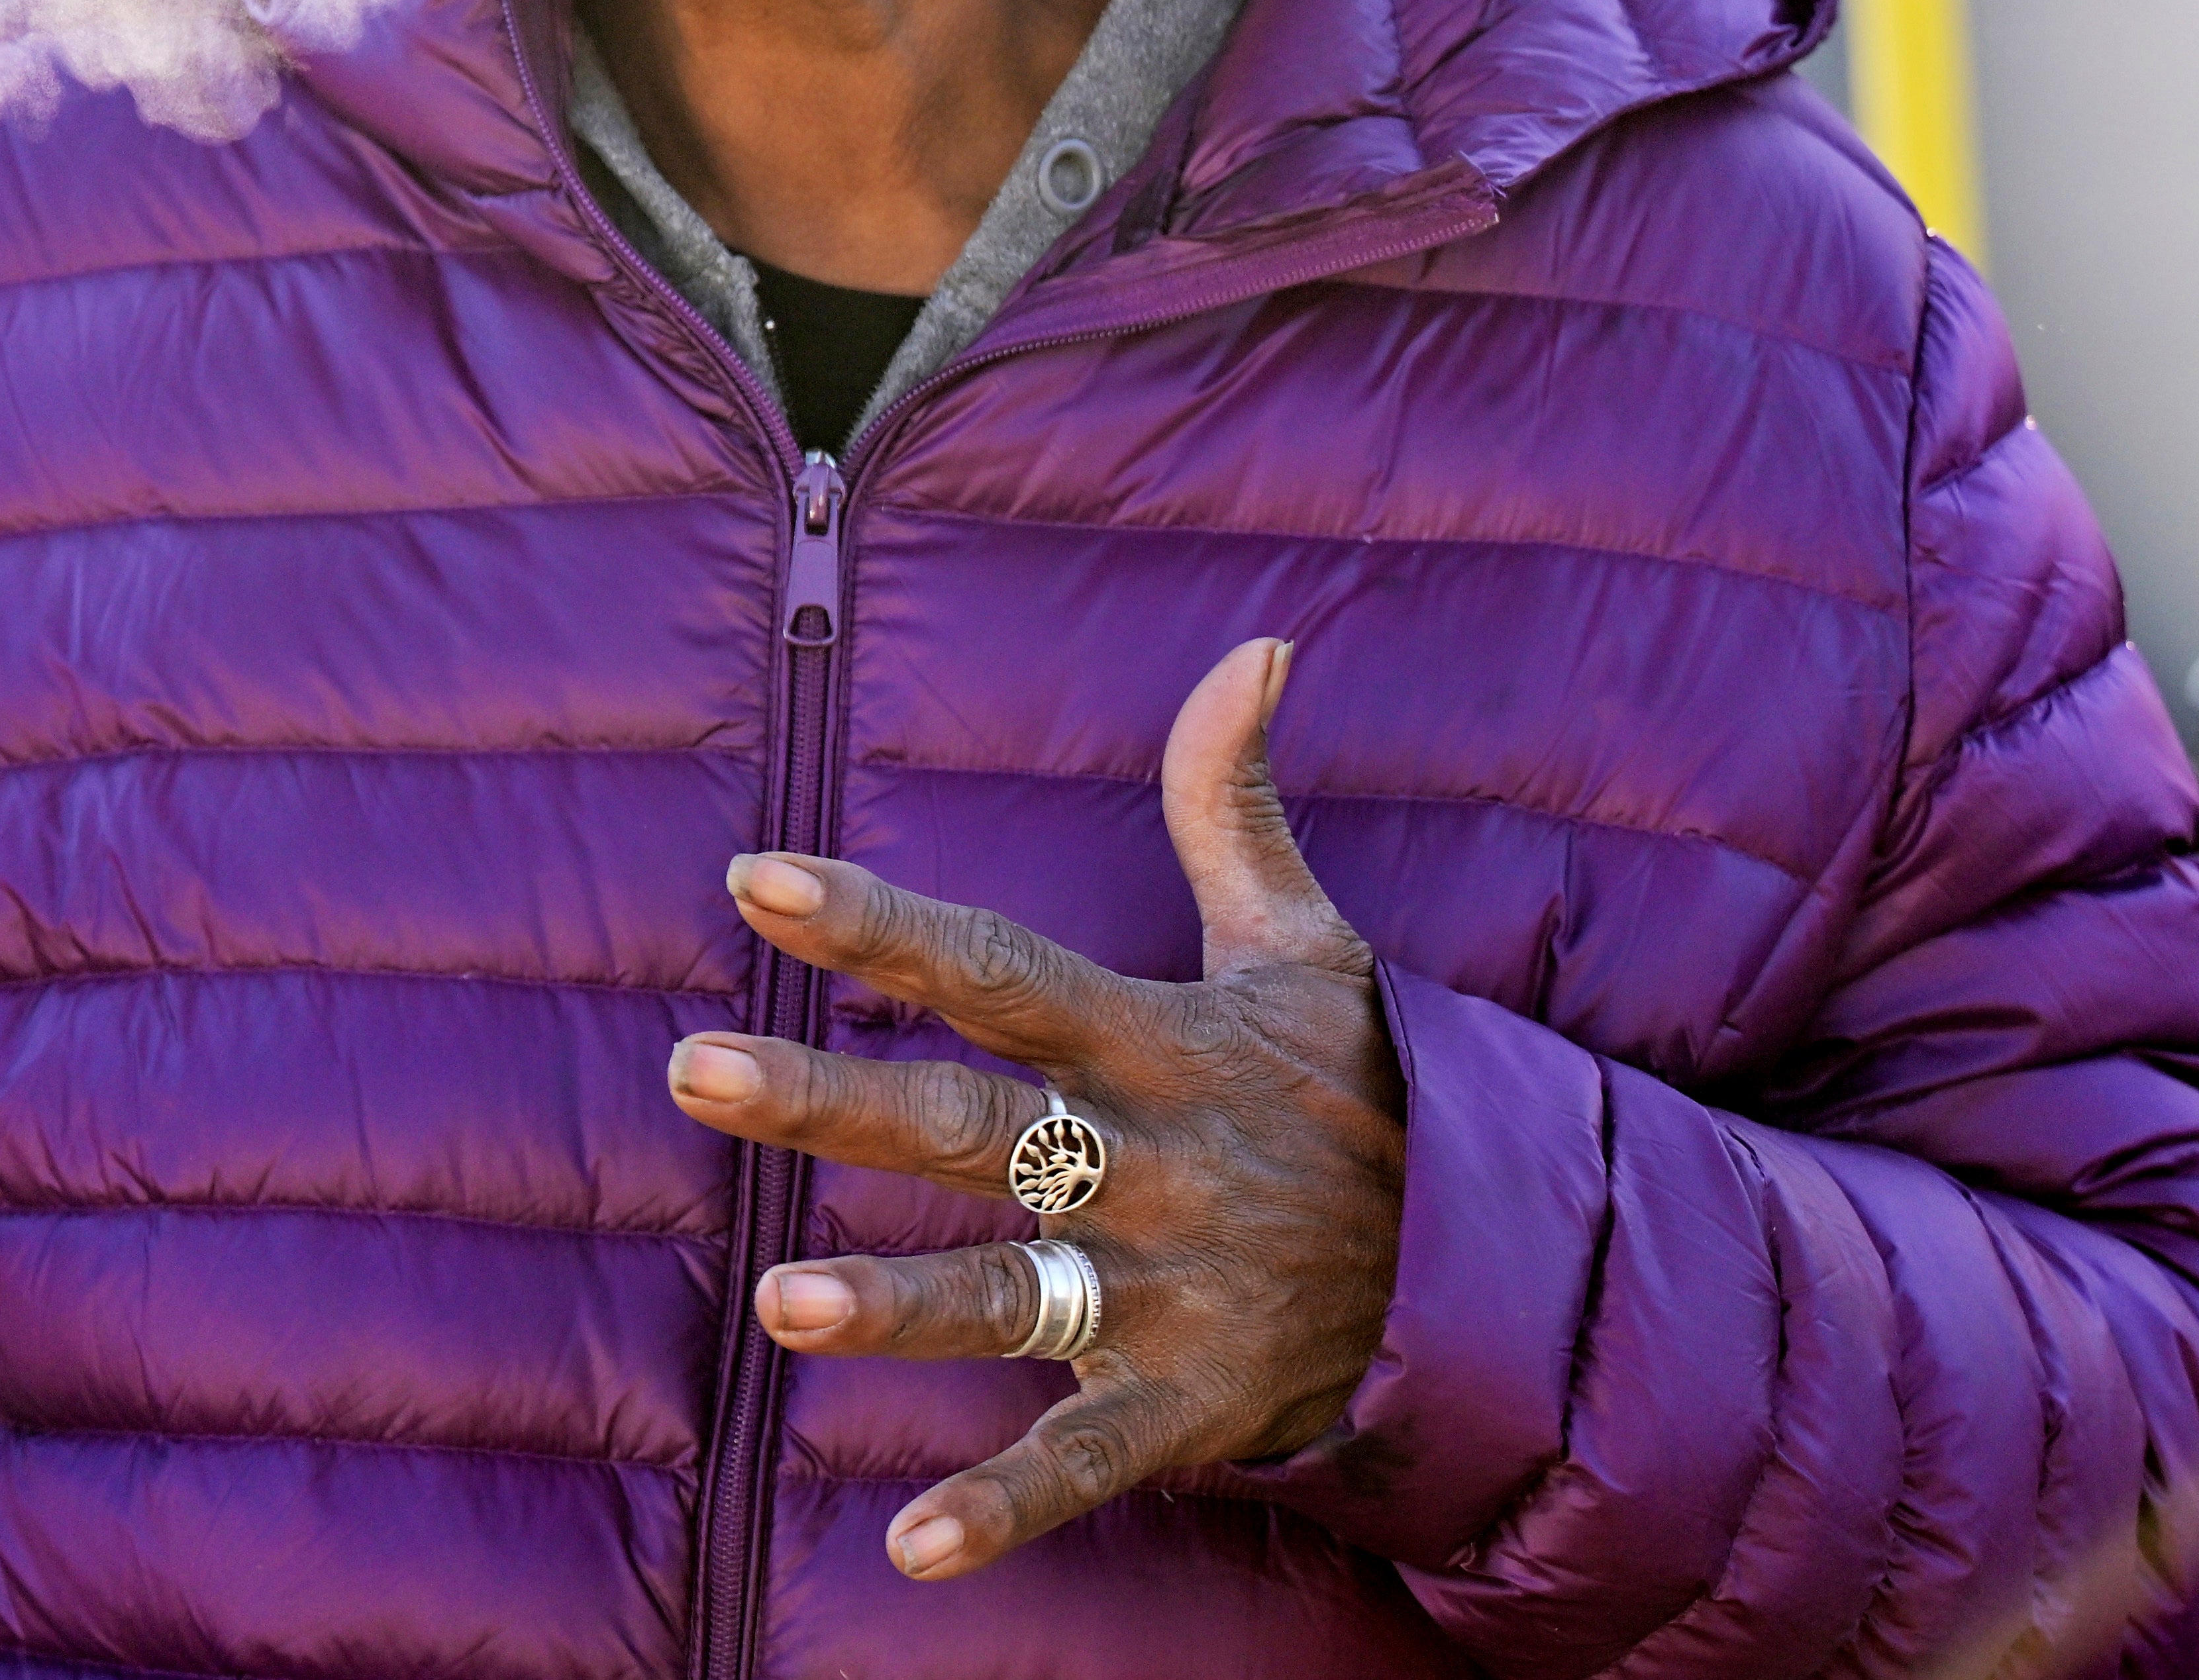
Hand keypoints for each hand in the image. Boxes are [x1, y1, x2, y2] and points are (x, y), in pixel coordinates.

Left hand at [664, 635, 1399, 1581]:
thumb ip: (1233, 802)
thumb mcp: (1309, 943)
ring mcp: (1172, 1294)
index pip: (995, 967)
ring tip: (778, 1305)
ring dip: (899, 1308)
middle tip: (691, 1068)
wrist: (1507, 1267)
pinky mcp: (1194, 1408)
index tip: (754, 877)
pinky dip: (1006, 1512)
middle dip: (830, 1102)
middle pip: (969, 1126)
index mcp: (1162, 1045)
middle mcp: (1153, 1167)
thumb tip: (1255, 645)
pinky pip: (1090, 1463)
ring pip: (1013, 1297)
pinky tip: (907, 1553)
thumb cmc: (1366, 1089)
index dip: (877, 921)